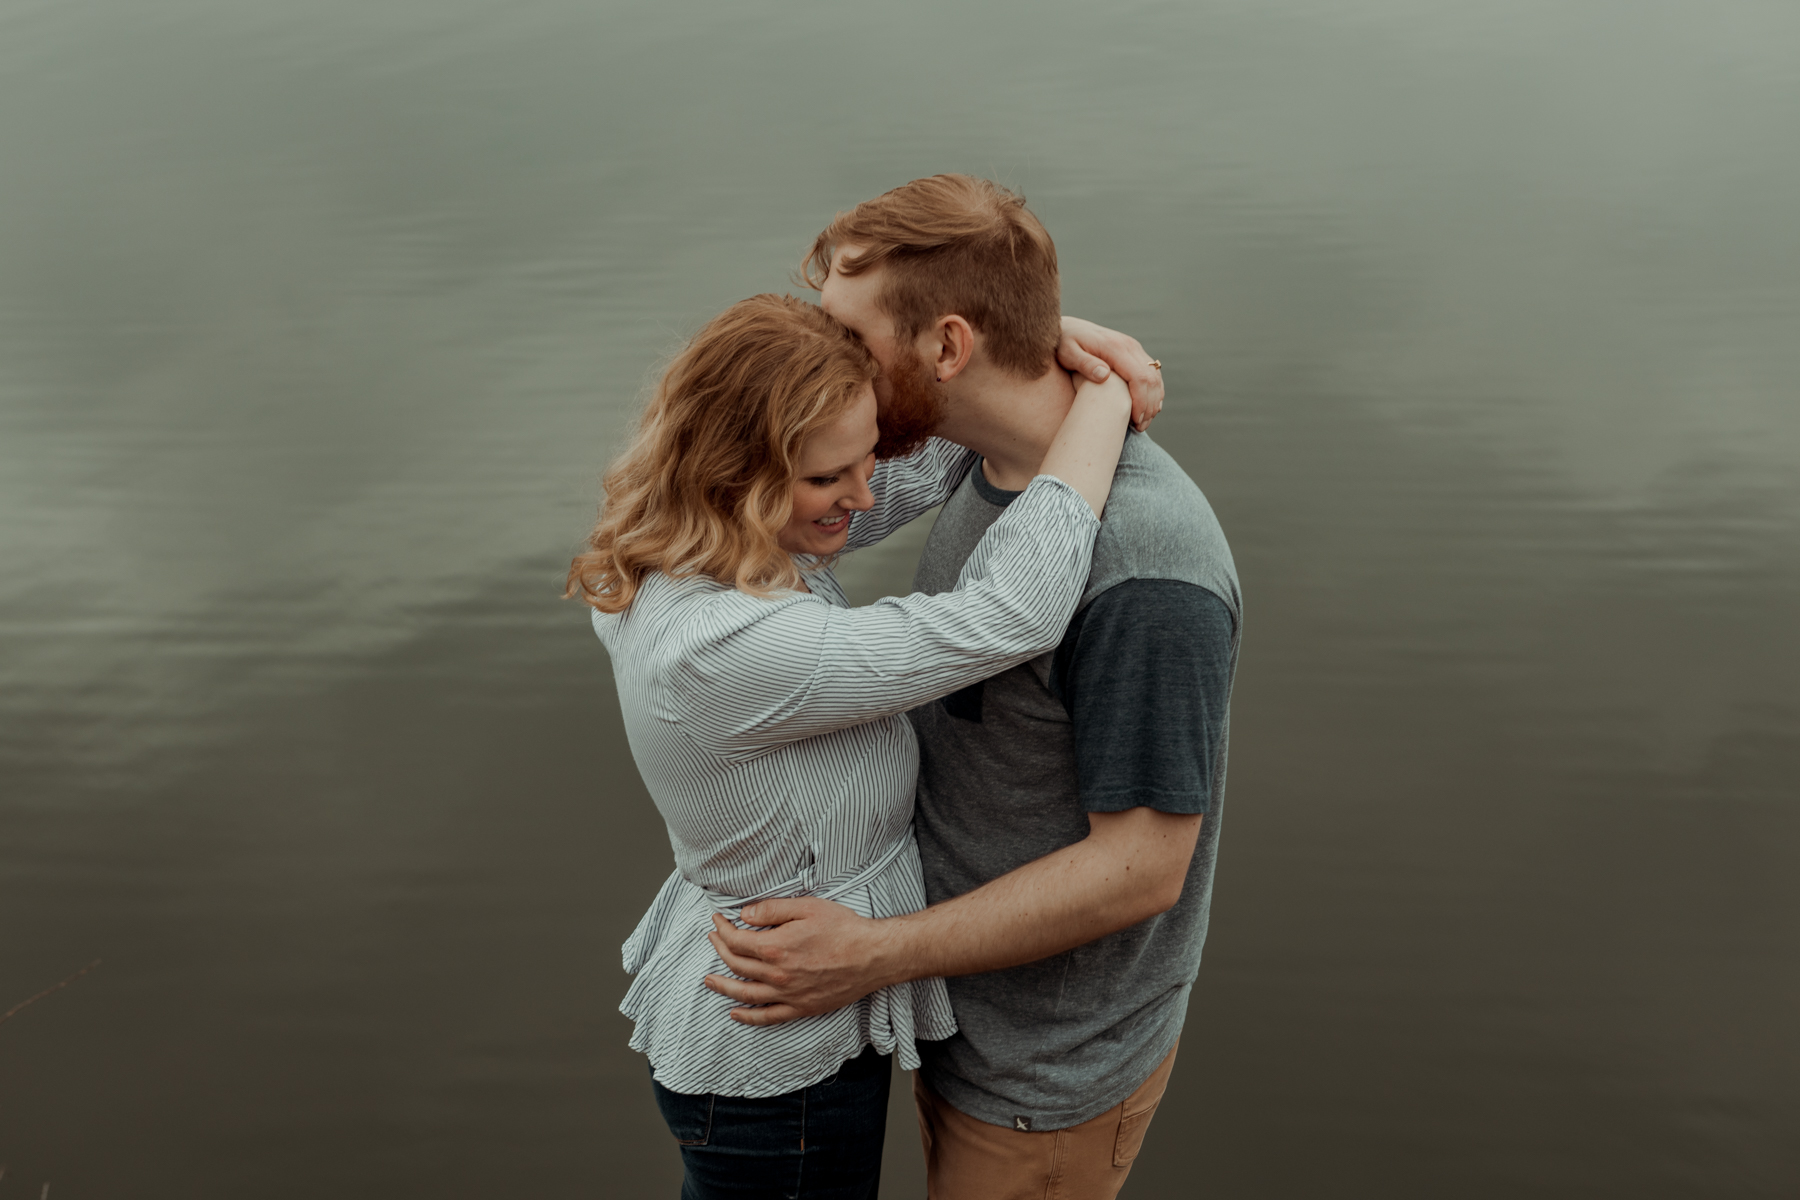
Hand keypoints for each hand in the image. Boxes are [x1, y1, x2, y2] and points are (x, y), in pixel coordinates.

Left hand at [703, 897, 893, 1026]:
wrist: (873, 956)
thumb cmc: (843, 928)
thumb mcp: (807, 907)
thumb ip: (772, 910)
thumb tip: (744, 915)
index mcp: (776, 947)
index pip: (736, 941)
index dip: (722, 930)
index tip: (717, 921)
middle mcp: (777, 974)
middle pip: (736, 964)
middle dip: (720, 950)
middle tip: (714, 939)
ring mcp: (788, 994)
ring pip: (745, 993)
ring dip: (723, 987)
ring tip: (709, 980)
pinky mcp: (801, 1008)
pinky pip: (768, 1017)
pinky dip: (748, 1017)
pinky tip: (735, 1013)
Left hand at [1057, 316, 1163, 431]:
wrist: (1068, 328)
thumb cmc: (1063, 344)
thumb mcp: (1067, 353)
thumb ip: (1084, 364)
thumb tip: (1104, 376)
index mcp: (1115, 347)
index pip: (1138, 377)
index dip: (1140, 401)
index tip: (1135, 421)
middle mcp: (1129, 345)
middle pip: (1150, 378)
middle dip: (1149, 405)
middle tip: (1140, 428)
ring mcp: (1133, 348)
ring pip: (1155, 376)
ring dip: (1153, 400)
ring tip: (1143, 422)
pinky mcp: (1134, 352)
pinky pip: (1152, 372)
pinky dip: (1153, 391)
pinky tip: (1146, 409)